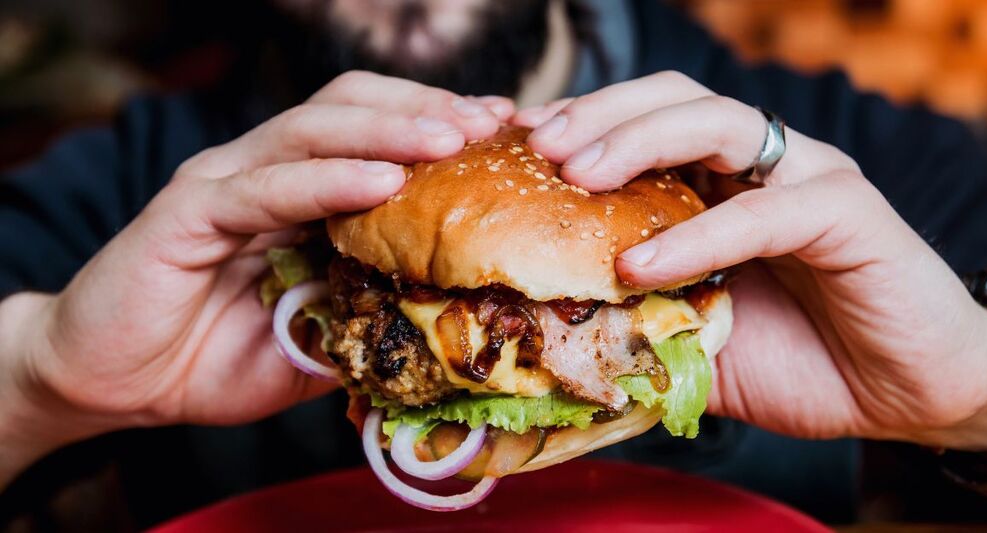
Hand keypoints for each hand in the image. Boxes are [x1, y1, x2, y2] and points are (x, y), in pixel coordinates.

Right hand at [0, 71, 513, 485]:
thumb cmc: (216, 357)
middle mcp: (263, 170)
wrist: (116, 382)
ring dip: (388, 130)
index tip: (505, 135)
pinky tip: (381, 182)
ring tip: (452, 139)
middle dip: (426, 109)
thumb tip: (450, 310)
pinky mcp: (188, 211)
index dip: (438, 125)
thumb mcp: (318, 338)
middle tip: (491, 124)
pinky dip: (326, 180)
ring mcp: (224, 183)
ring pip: (313, 130)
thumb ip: (368, 312)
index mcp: (298, 192)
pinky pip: (266, 186)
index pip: (375, 133)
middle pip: (351, 106)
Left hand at [514, 71, 986, 450]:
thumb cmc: (802, 361)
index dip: (581, 126)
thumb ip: (638, 325)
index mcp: (724, 182)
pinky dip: (698, 235)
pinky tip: (641, 263)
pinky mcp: (848, 213)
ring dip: (639, 142)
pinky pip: (764, 211)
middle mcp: (764, 165)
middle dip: (599, 115)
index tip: (518, 146)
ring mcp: (809, 178)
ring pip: (719, 123)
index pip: (645, 125)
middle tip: (540, 147)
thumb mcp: (696, 341)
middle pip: (673, 100)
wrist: (905, 396)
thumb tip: (551, 335)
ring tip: (578, 177)